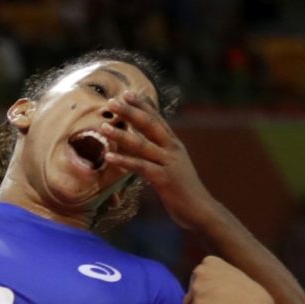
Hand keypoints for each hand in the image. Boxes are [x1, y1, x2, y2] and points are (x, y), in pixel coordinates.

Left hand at [100, 91, 214, 229]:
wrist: (201, 211)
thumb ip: (160, 153)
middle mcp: (173, 149)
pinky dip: (125, 161)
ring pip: (142, 145)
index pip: (157, 119)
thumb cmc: (182, 189)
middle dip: (130, 112)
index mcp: (174, 144)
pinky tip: (109, 156)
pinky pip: (141, 167)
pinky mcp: (165, 179)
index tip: (127, 92)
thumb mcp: (172, 166)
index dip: (143, 105)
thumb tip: (144, 144)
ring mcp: (169, 163)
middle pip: (150, 125)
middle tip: (112, 101)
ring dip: (121, 135)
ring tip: (103, 126)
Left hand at [182, 256, 275, 303]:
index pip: (199, 275)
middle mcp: (200, 272)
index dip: (203, 287)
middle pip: (191, 289)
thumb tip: (205, 288)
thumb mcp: (233, 275)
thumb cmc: (249, 295)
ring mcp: (198, 289)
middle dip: (197, 298)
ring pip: (188, 303)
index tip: (209, 295)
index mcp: (210, 262)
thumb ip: (217, 277)